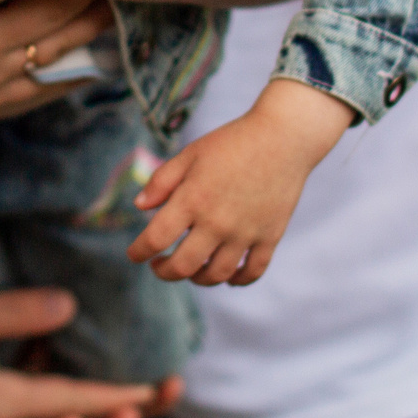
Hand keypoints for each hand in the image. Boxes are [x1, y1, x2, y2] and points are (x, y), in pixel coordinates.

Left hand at [128, 78, 355, 286]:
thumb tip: (139, 206)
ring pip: (216, 275)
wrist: (283, 138)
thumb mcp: (190, 154)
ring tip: (190, 270)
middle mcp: (218, 222)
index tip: (134, 255)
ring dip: (197, 278)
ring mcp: (246, 233)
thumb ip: (161, 181)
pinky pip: (252, 272)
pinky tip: (227, 276)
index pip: (156, 238)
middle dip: (164, 272)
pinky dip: (237, 280)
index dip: (139, 252)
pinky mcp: (269, 237)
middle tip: (159, 266)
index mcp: (193, 199)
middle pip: (183, 266)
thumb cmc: (232, 143)